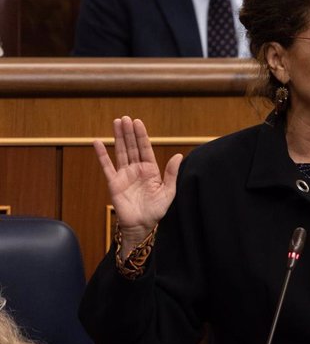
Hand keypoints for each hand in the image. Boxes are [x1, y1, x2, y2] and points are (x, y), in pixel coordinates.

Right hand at [94, 116, 182, 244]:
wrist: (142, 226)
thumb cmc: (156, 210)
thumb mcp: (168, 192)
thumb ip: (171, 174)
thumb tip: (179, 156)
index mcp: (151, 170)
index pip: (145, 148)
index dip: (141, 135)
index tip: (137, 122)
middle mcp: (137, 169)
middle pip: (132, 146)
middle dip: (129, 132)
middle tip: (125, 118)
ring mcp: (124, 174)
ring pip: (121, 152)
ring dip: (118, 138)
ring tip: (116, 122)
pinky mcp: (114, 182)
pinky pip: (106, 166)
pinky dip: (101, 154)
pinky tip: (97, 142)